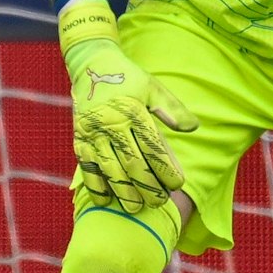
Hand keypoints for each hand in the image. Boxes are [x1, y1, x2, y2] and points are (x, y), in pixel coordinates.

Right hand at [58, 0, 197, 213]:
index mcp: (133, 110)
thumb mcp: (153, 87)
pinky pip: (86, 168)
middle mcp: (111, 123)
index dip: (166, 169)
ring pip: (109, 170)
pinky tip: (107, 202)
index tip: (178, 184)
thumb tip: (193, 127)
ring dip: (123, 192)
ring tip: (136, 208)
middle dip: (148, 187)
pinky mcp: (79, 140)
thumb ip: (172, 108)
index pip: (153, 147)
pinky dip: (96, 187)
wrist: (91, 64)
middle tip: (160, 202)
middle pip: (132, 164)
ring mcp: (92, 133)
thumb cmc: (128, 78)